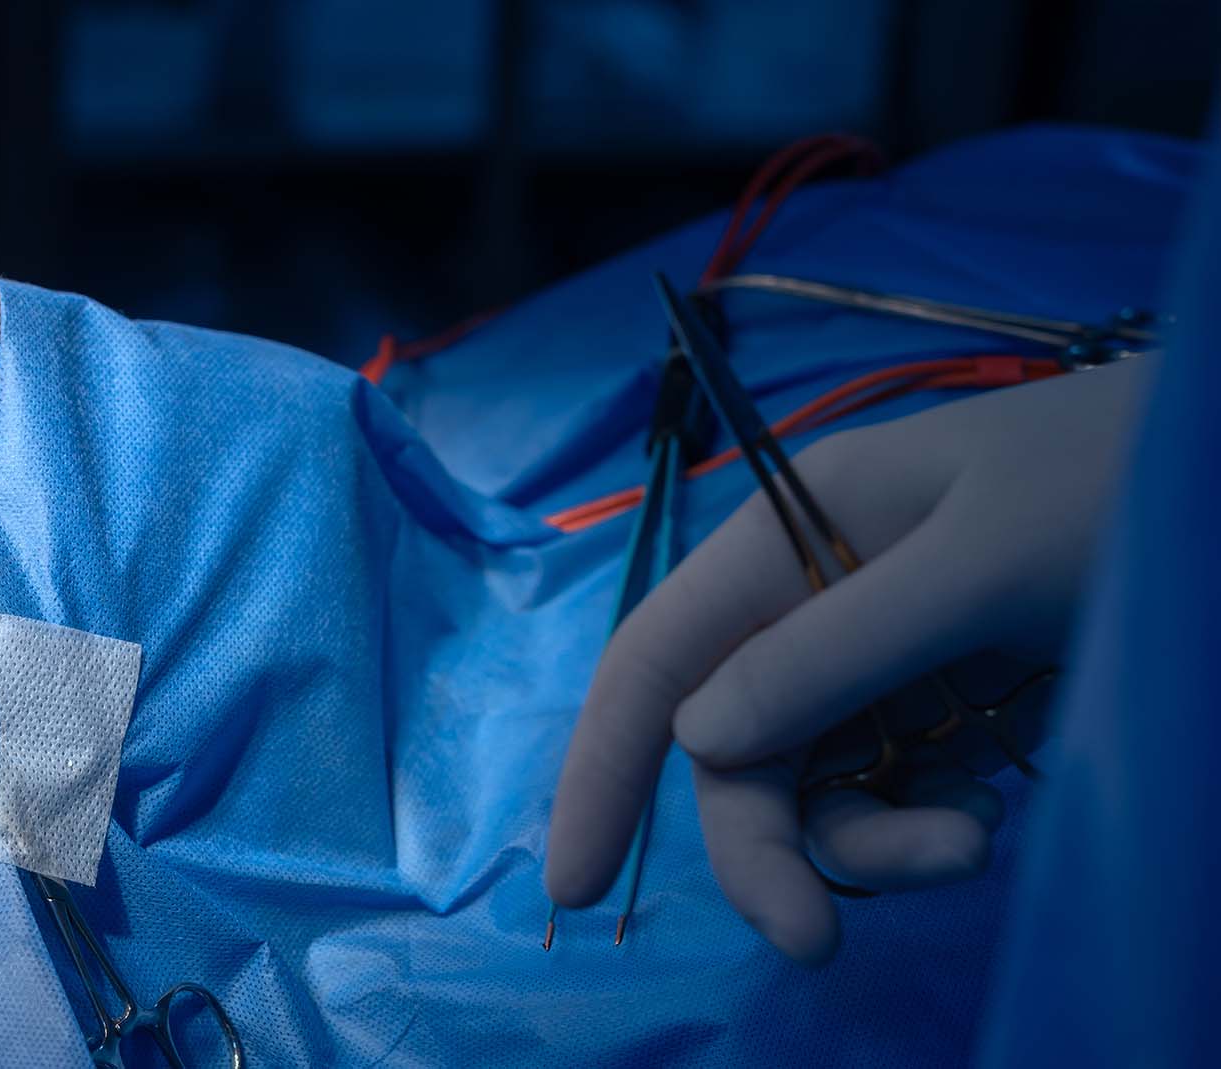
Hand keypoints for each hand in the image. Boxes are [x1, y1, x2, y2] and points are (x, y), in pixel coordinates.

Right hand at [544, 359, 1152, 962]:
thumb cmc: (1116, 486)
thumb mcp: (976, 565)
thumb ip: (833, 652)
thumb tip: (699, 744)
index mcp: (792, 535)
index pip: (658, 656)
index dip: (604, 765)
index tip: (579, 883)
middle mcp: (819, 596)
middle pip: (738, 746)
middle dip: (768, 843)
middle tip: (814, 941)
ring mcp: (885, 653)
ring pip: (817, 781)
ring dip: (869, 841)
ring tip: (969, 850)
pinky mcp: (951, 698)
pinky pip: (893, 787)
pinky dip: (922, 822)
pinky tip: (985, 816)